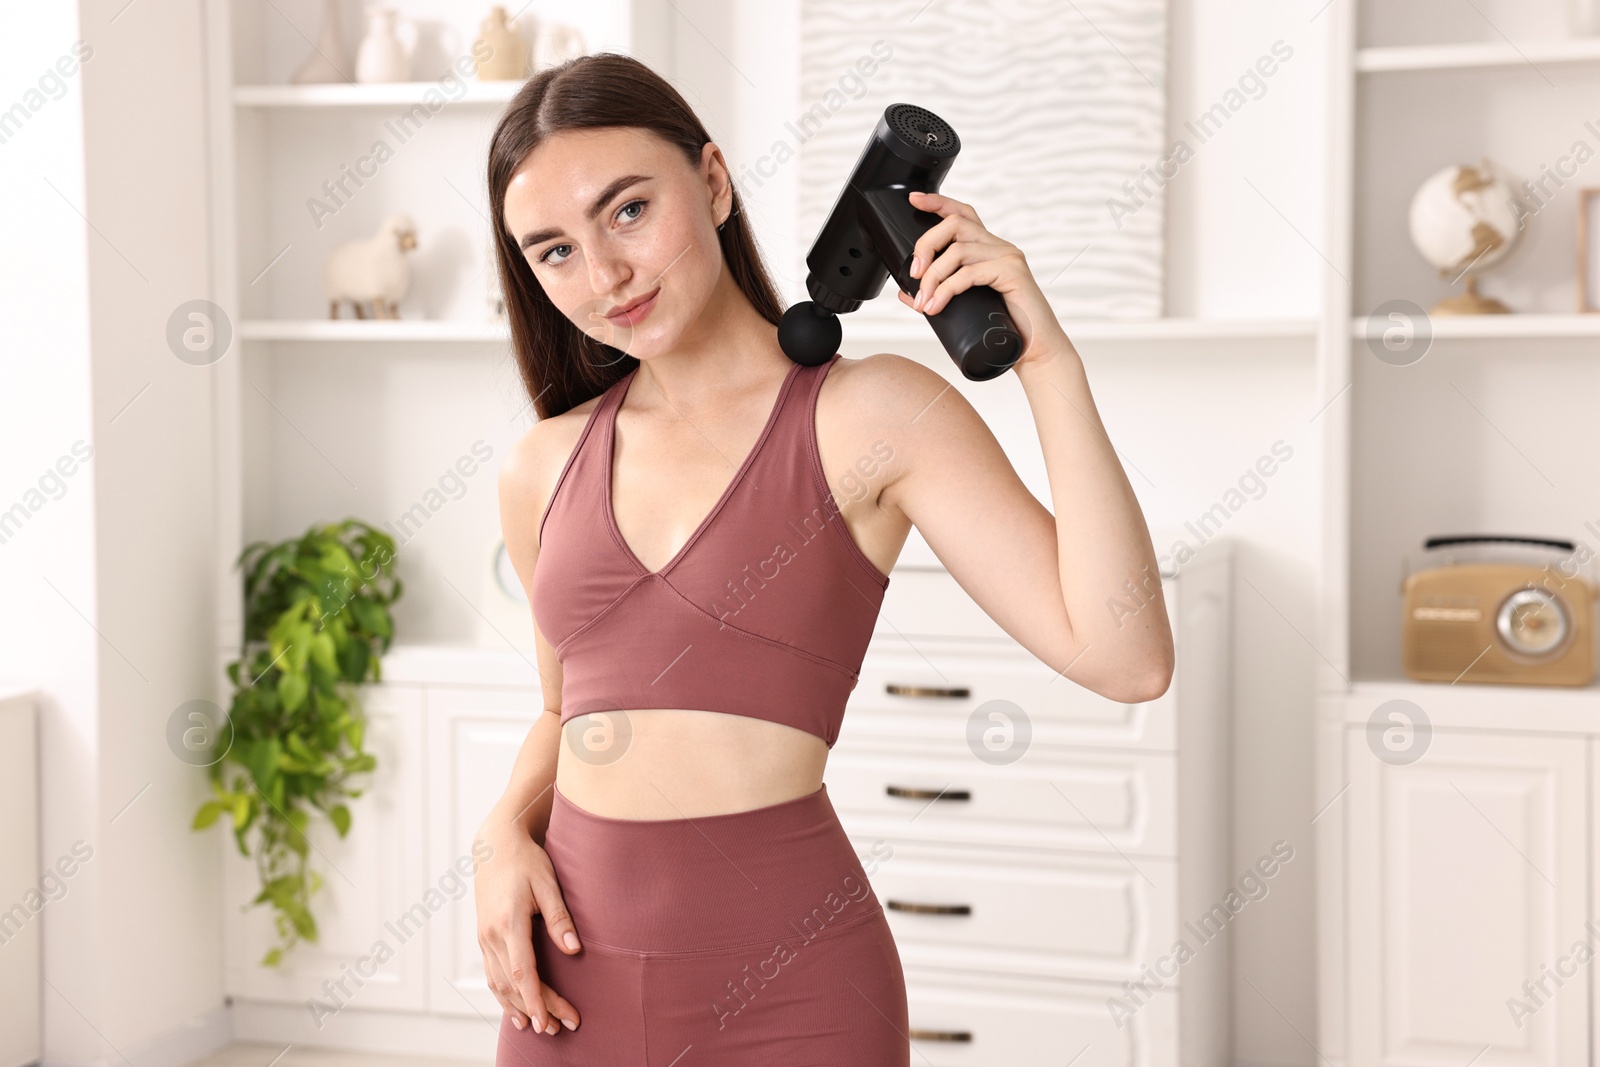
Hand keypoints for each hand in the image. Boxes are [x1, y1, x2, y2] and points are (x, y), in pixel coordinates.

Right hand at [474, 817, 581, 1034]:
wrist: (495, 846)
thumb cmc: (525, 861)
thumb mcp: (547, 884)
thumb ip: (560, 918)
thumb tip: (575, 951)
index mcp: (508, 922)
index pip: (523, 971)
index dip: (537, 1000)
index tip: (549, 1021)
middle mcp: (491, 935)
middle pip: (514, 984)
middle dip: (538, 1009)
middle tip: (561, 1028)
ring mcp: (484, 938)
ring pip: (499, 984)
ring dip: (519, 1008)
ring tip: (542, 1028)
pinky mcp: (484, 937)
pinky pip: (492, 975)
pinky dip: (504, 996)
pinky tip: (516, 1010)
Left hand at [899, 190, 1073, 370]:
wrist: (1034, 350)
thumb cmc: (1002, 328)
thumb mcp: (963, 307)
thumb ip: (936, 295)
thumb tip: (905, 293)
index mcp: (987, 249)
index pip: (962, 214)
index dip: (938, 202)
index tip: (914, 199)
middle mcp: (999, 247)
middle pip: (954, 224)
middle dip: (926, 245)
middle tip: (914, 274)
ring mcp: (1008, 257)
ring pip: (958, 250)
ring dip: (932, 276)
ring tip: (924, 302)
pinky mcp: (1012, 273)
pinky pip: (970, 273)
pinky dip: (946, 289)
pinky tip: (936, 306)